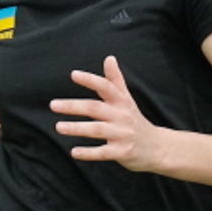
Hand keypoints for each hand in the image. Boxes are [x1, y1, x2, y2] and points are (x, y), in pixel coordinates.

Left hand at [51, 55, 159, 170]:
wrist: (158, 148)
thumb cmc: (136, 121)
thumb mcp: (127, 100)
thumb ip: (116, 80)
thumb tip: (109, 58)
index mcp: (122, 102)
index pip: (106, 87)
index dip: (90, 80)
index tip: (73, 75)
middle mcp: (122, 116)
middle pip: (95, 108)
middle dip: (74, 106)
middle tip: (53, 105)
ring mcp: (123, 135)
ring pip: (97, 130)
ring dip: (77, 128)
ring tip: (59, 127)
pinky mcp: (123, 152)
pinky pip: (103, 152)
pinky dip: (89, 153)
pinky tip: (74, 152)